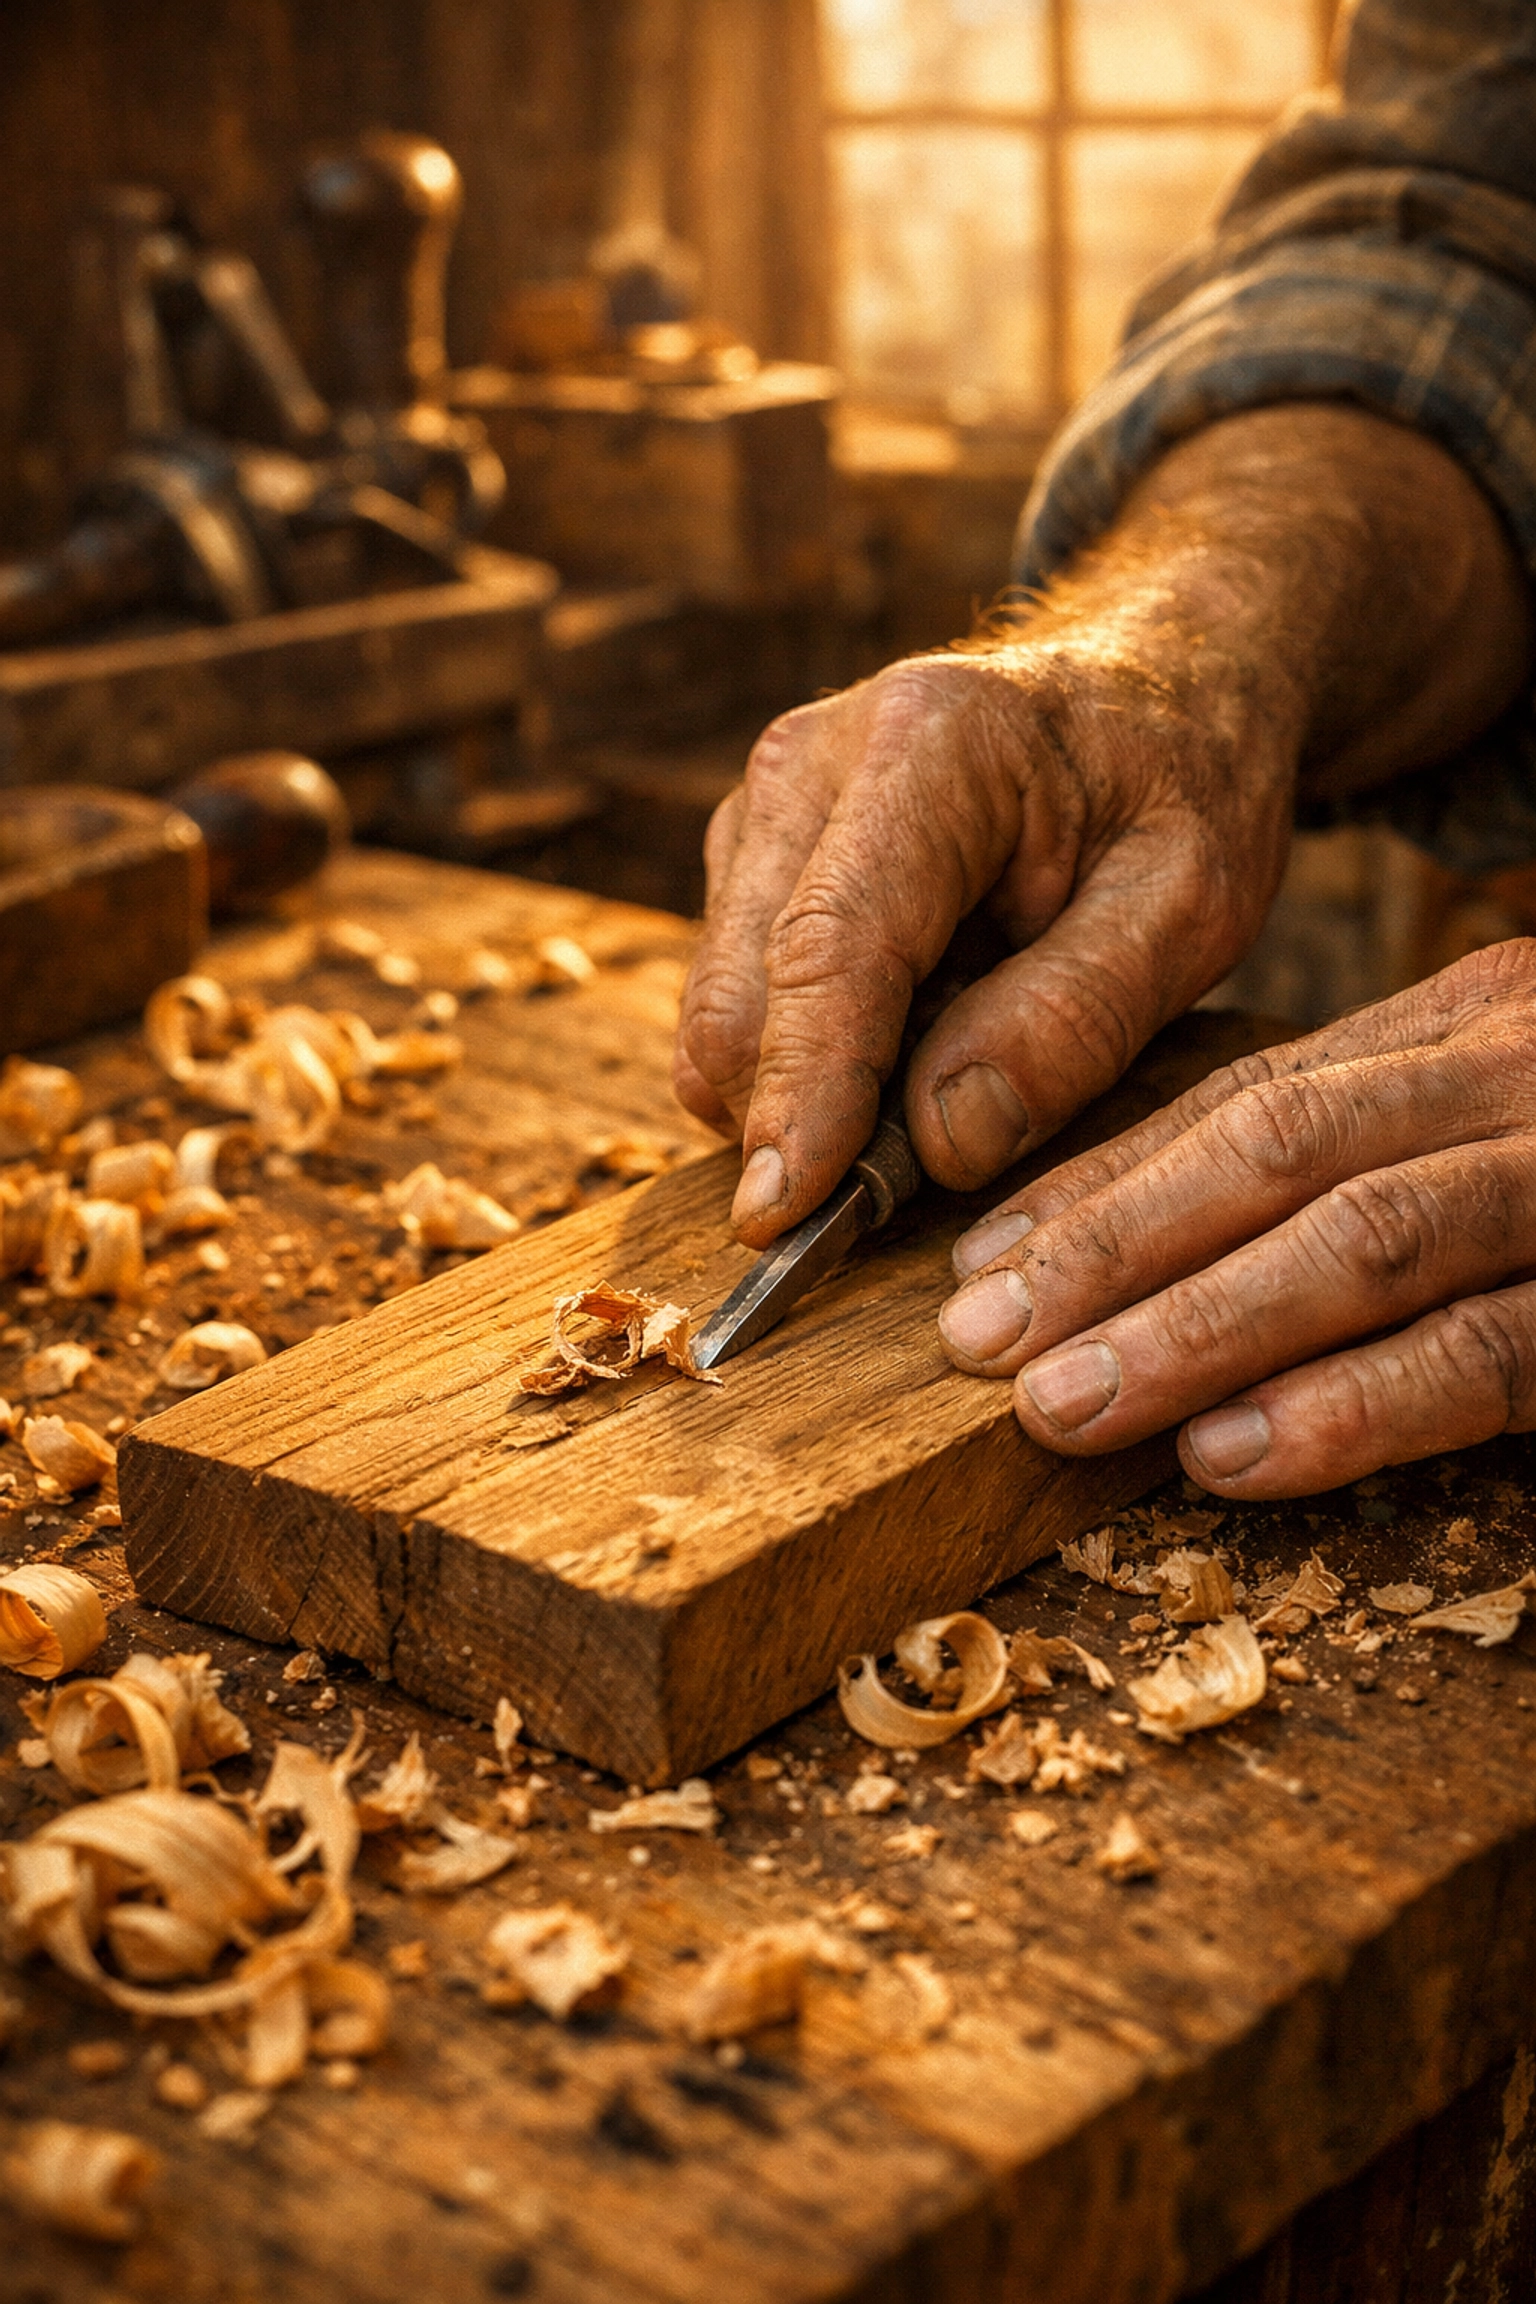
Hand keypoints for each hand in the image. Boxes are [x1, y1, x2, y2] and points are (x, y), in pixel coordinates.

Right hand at [677, 636, 1296, 1239]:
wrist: (1154, 685)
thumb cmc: (1184, 784)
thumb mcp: (1193, 904)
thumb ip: (1075, 1019)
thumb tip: (942, 1142)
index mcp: (928, 746)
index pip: (831, 949)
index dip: (802, 1093)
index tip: (782, 1214)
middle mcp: (809, 764)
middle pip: (742, 994)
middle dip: (796, 1121)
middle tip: (900, 1203)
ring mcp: (764, 808)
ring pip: (725, 1012)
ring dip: (806, 1094)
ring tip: (947, 1079)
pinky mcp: (749, 855)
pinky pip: (743, 1004)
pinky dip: (809, 1061)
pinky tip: (915, 1040)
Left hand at [939, 942, 1535, 1494]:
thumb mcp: (1496, 1117)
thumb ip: (1361, 1152)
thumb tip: (1152, 1255)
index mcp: (1469, 1022)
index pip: (1250, 1097)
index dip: (1104, 1185)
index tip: (981, 1262)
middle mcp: (1511, 1074)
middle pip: (1278, 1149)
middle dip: (1112, 1249)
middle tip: (981, 1339)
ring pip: (1358, 1241)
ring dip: (1193, 1330)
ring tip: (1063, 1408)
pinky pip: (1479, 1354)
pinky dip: (1346, 1408)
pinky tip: (1226, 1454)